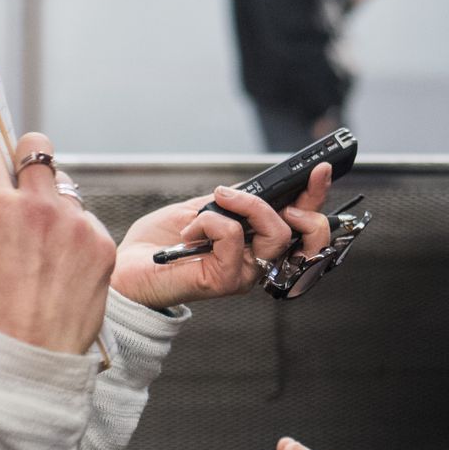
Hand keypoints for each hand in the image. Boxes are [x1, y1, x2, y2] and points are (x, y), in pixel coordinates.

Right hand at [0, 133, 115, 354]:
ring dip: (53, 201)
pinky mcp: (102, 245)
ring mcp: (75, 224)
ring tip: (43, 235)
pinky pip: (88, 223)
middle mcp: (39, 207)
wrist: (26, 362)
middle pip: (37, 148)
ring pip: (66, 187)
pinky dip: (76, 236)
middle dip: (26, 160)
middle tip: (22, 180)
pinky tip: (63, 264)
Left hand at [110, 165, 334, 309]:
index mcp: (256, 244)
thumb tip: (261, 186)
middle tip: (279, 195)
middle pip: (302, 234)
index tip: (321, 169)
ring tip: (214, 203)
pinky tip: (191, 229)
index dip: (315, 197)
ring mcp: (244, 273)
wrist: (126, 269)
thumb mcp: (204, 208)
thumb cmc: (161, 243)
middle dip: (299, 206)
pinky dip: (210, 220)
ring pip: (274, 233)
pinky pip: (234, 237)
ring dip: (244, 205)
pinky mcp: (224, 280)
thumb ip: (235, 201)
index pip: (299, 224)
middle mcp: (257, 262)